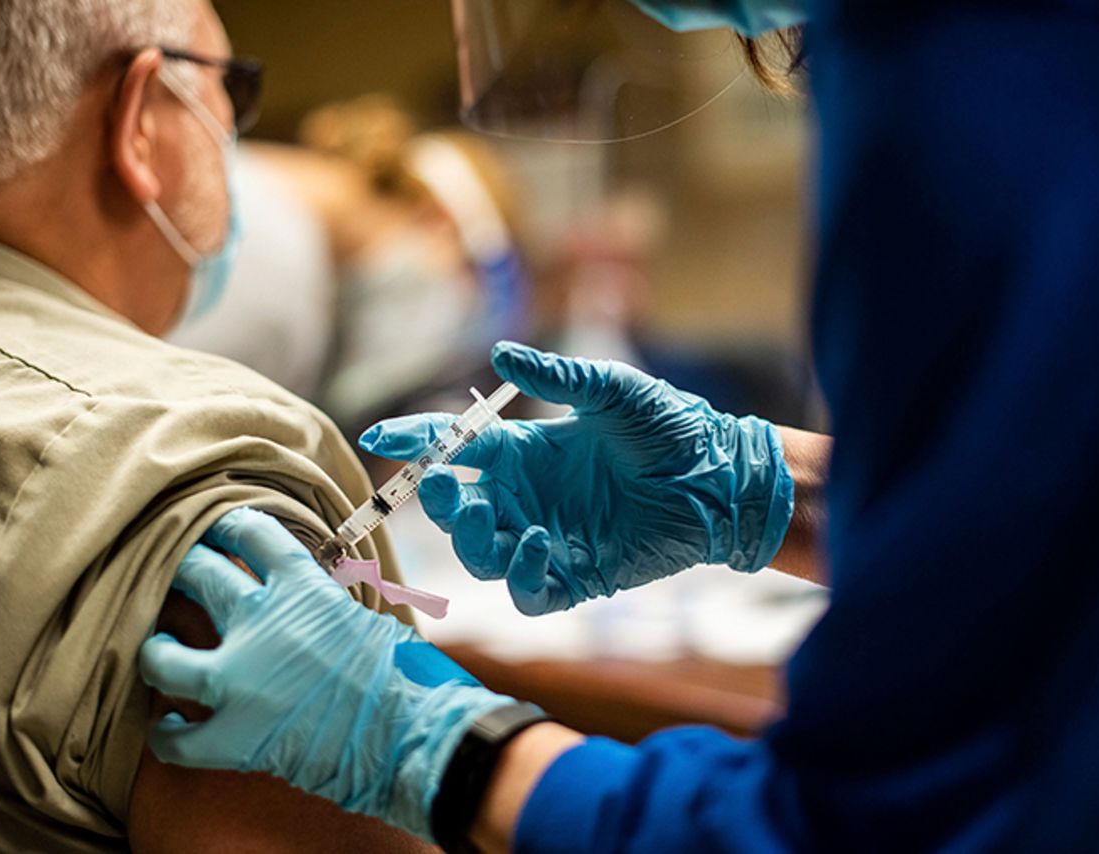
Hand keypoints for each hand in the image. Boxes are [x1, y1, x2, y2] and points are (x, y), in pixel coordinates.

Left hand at [139, 508, 514, 839]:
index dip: (229, 525)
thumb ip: (321, 603)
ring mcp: (240, 680)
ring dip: (156, 653)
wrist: (413, 733)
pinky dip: (167, 734)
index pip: (252, 533)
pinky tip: (168, 729)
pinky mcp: (234, 736)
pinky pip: (176, 737)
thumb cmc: (404, 676)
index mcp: (304, 588)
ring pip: (162, 656)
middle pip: (199, 575)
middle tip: (177, 577)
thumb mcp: (364, 618)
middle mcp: (262, 623)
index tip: (219, 528)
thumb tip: (303, 599)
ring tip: (158, 653)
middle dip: (182, 571)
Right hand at [360, 342, 793, 614]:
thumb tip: (502, 353)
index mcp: (522, 450)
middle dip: (438, 500)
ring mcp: (546, 539)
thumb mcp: (611, 390)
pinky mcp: (575, 576)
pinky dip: (522, 576)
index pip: (453, 447)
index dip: (415, 443)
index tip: (380, 439)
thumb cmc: (667, 426)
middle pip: (454, 509)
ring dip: (472, 541)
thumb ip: (557, 375)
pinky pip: (529, 593)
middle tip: (445, 487)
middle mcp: (524, 497)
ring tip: (493, 517)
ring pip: (481, 555)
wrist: (718, 477)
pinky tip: (541, 546)